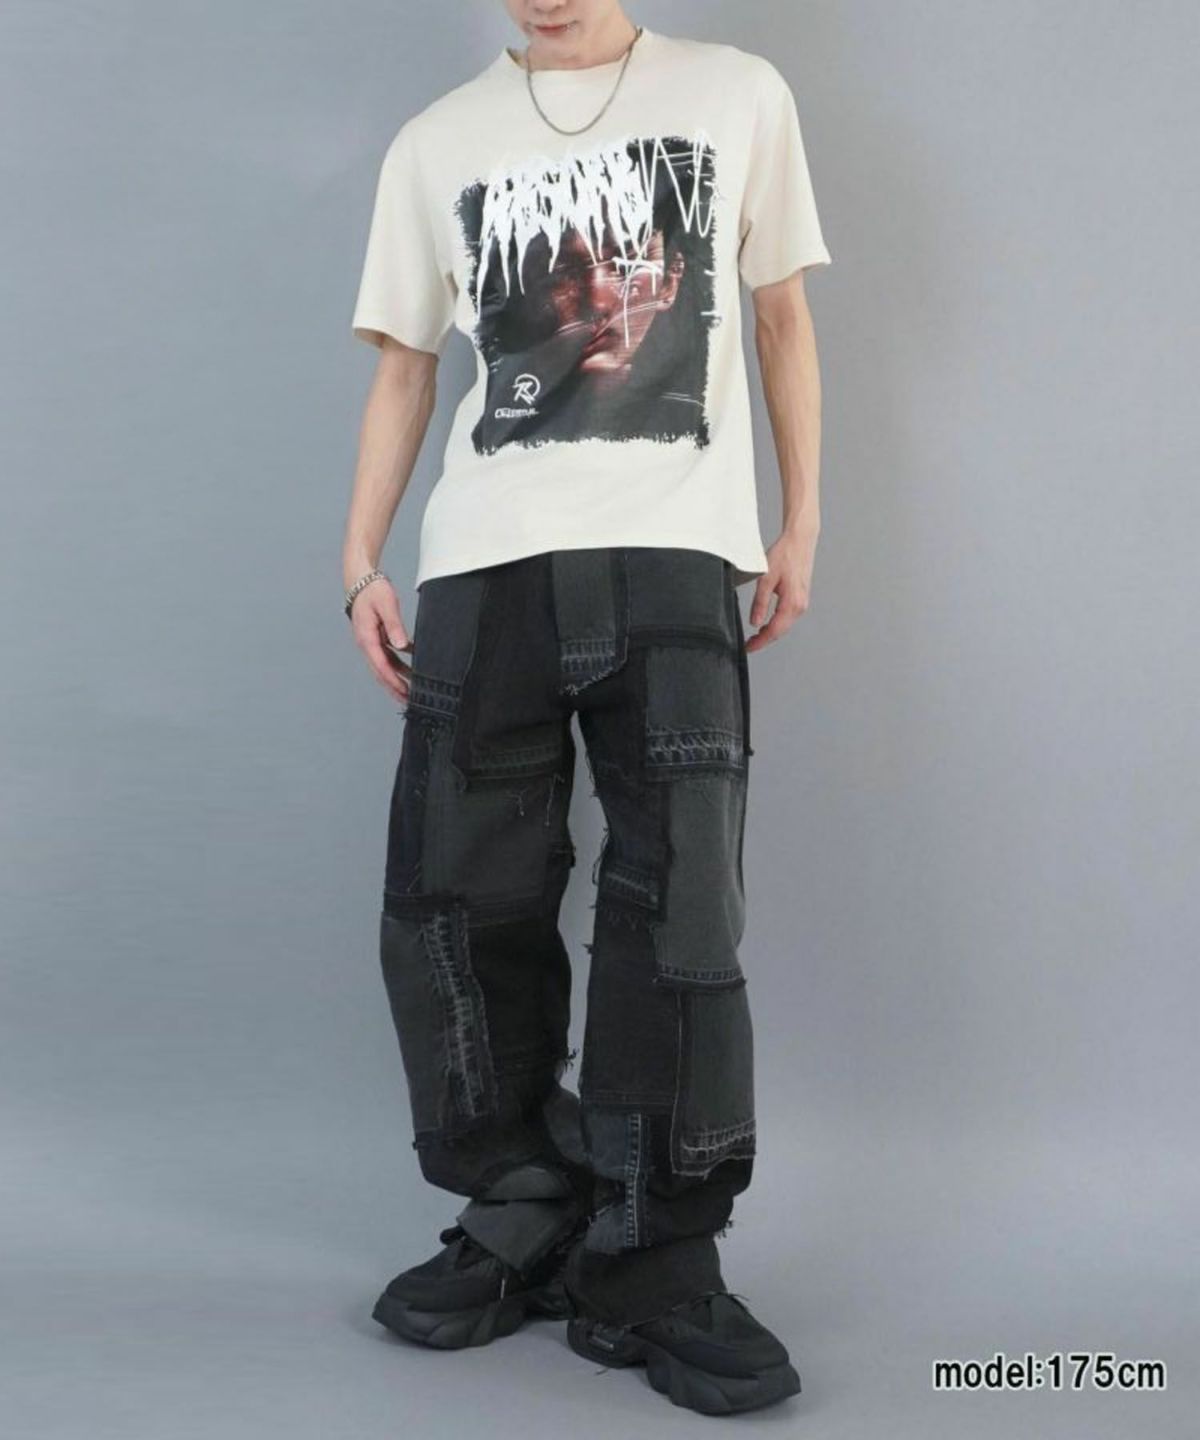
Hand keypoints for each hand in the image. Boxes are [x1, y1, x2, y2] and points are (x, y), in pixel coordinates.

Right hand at [348, 575, 411, 702]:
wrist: (360, 580)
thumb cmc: (372, 590)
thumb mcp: (386, 605)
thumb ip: (394, 625)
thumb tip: (402, 646)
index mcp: (366, 638)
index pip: (381, 666)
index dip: (393, 681)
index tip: (404, 692)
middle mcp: (367, 644)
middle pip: (381, 672)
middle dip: (394, 688)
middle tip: (409, 701)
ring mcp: (370, 642)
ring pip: (385, 666)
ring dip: (397, 678)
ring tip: (411, 691)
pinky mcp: (376, 638)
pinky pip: (388, 655)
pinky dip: (399, 664)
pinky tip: (412, 667)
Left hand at [746, 524, 818, 651]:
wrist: (800, 540)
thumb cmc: (785, 554)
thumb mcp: (766, 579)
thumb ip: (760, 603)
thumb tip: (755, 623)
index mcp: (792, 603)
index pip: (774, 630)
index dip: (760, 642)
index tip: (748, 647)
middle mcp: (800, 606)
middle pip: (780, 631)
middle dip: (764, 640)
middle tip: (748, 645)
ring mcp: (802, 602)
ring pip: (784, 625)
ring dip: (770, 632)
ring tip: (754, 637)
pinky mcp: (800, 598)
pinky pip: (788, 617)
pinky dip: (776, 623)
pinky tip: (766, 624)